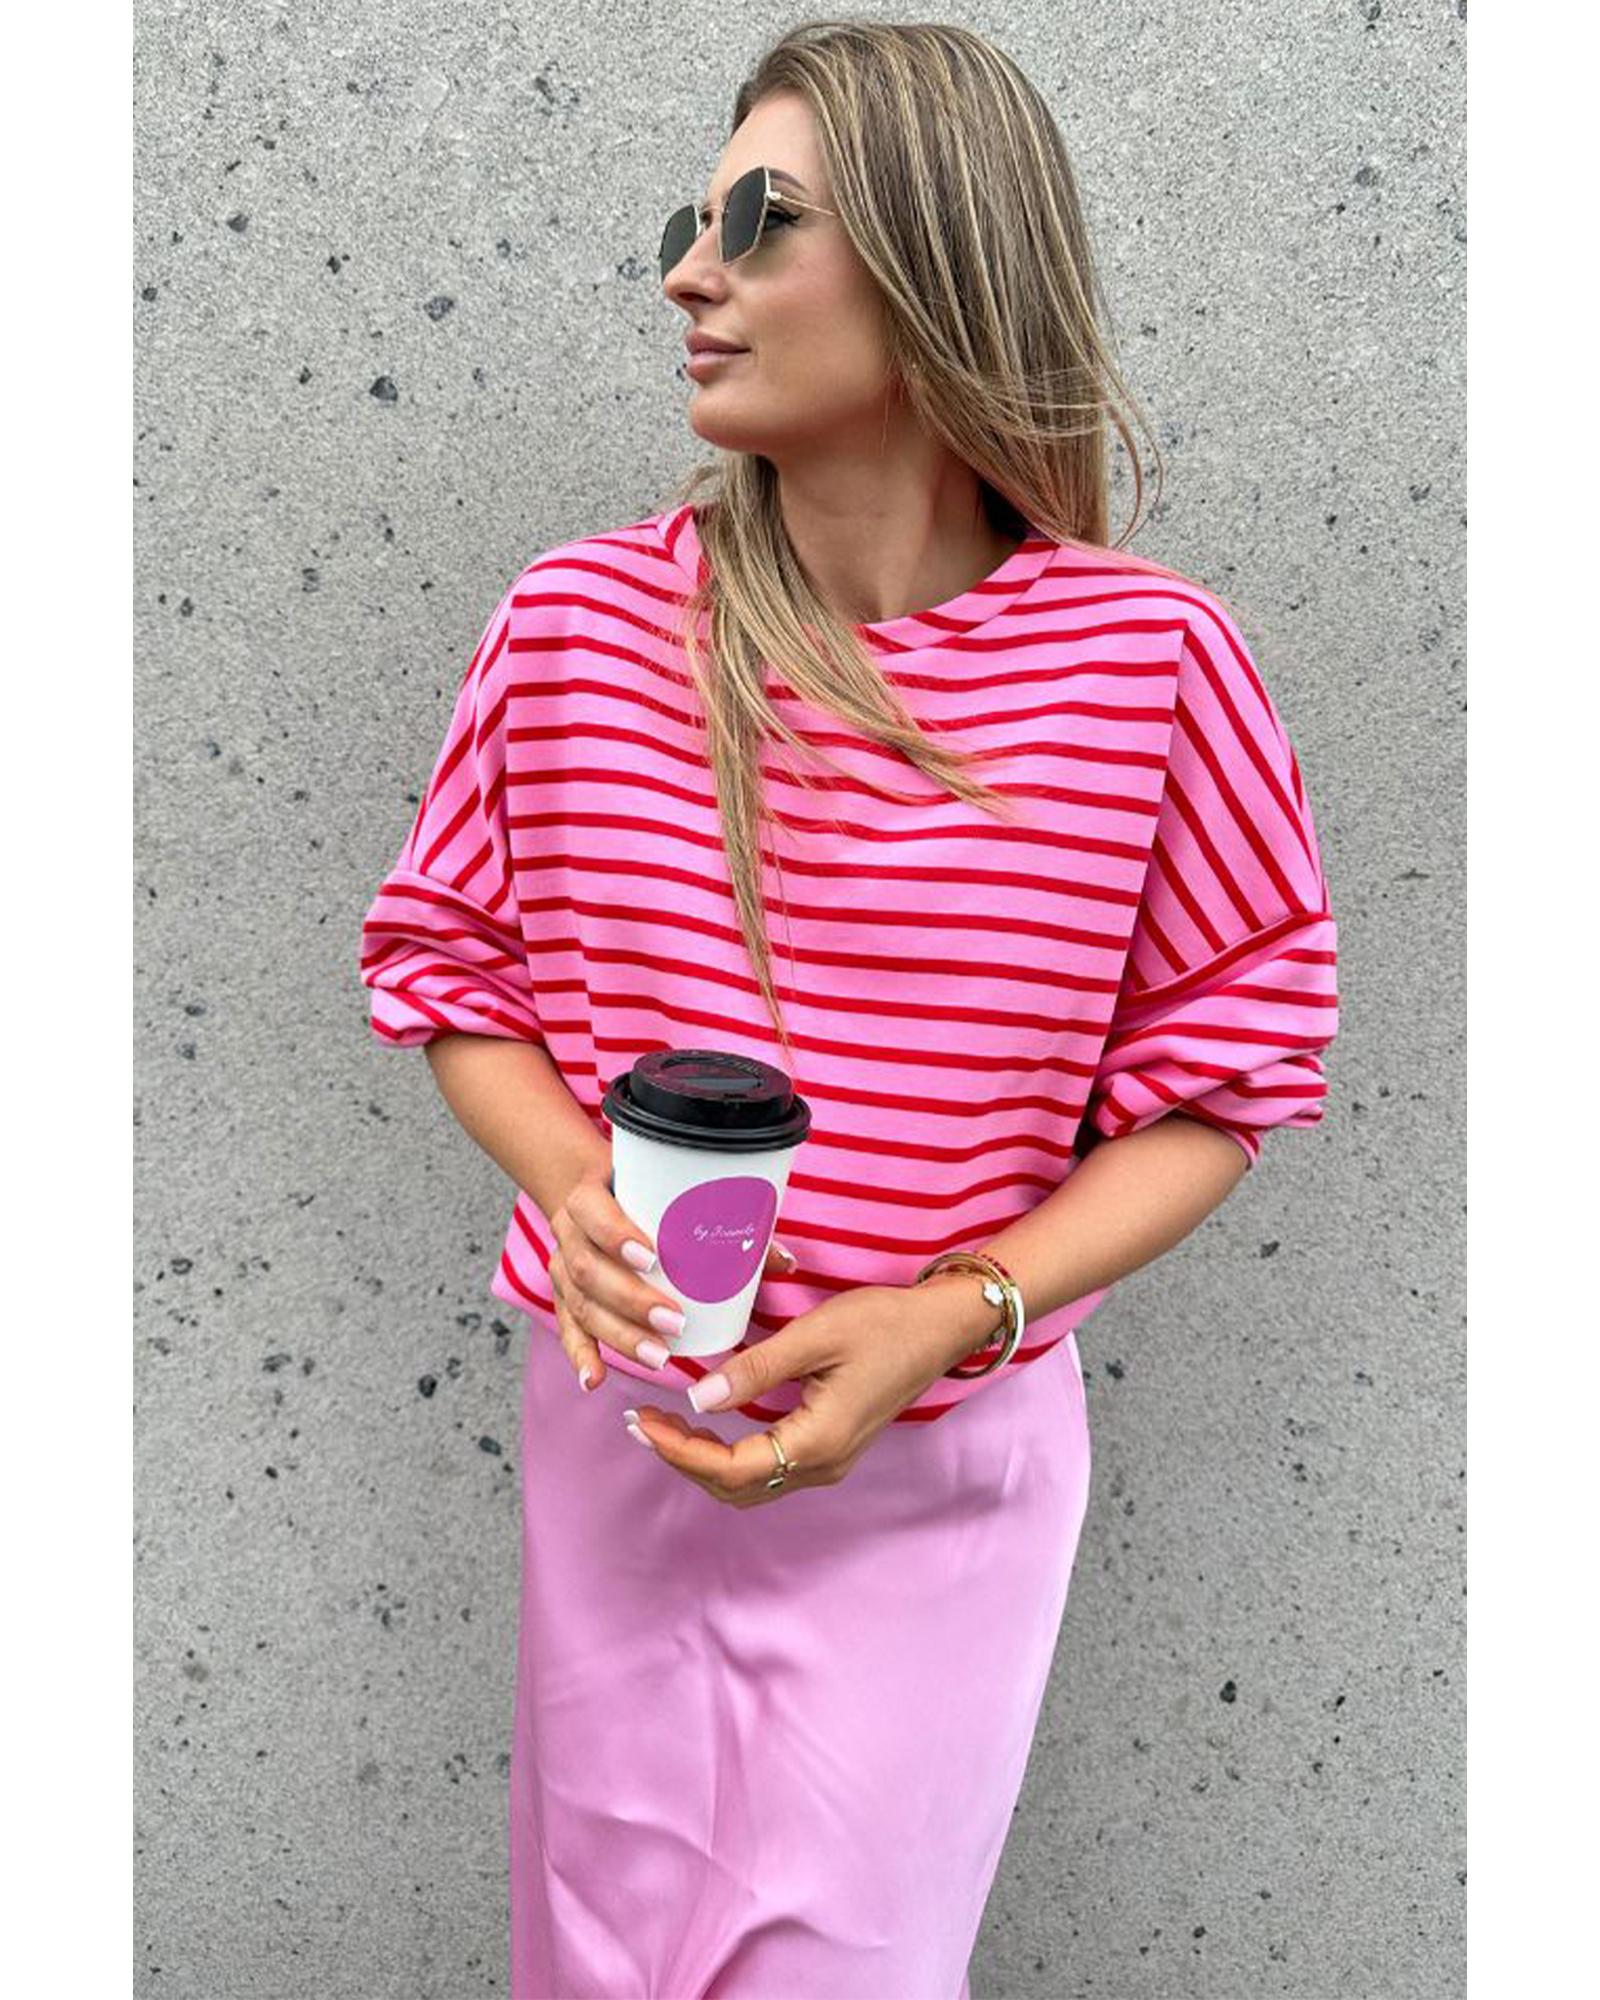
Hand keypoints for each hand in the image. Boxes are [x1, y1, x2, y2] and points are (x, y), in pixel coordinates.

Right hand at [547, 1159, 797, 1392]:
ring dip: (620, 1335)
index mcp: (589, 1197)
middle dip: (630, 1299)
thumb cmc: (644, 1196)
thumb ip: (727, 1221)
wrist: (595, 1193)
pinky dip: (581, 1357)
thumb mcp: (674, 1195)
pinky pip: (569, 1330)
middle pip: (588, 1269)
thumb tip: (784, 1261)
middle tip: (674, 1321)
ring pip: (581, 1306)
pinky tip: (596, 1380)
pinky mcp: (565, 1298)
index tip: (652, 1257)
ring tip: (658, 1356)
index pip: (592, 1212)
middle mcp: (568, 1234)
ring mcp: (562, 1269)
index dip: (616, 1235)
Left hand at [624, 1280, 974, 1507]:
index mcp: (817, 1442)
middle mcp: (822, 1464)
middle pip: (734, 1487)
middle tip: (642, 1423)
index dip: (679, 1451)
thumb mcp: (816, 1335)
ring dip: (702, 1461)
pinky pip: (768, 1468)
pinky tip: (707, 1422)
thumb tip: (698, 1397)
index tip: (643, 1423)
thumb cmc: (886, 1324)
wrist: (941, 1328)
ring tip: (664, 1424)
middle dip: (682, 1460)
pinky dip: (728, 1455)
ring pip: (750, 1483)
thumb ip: (755, 1368)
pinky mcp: (831, 1446)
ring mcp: (829, 1460)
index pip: (730, 1468)